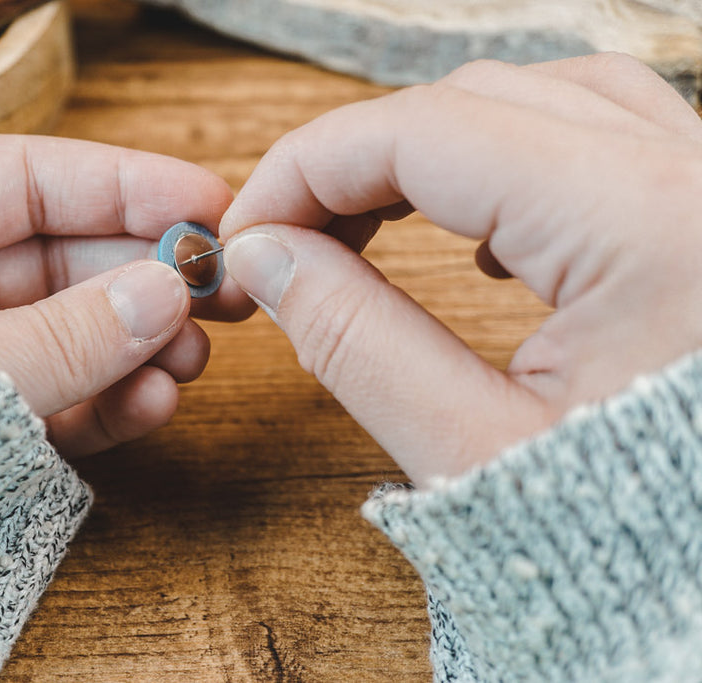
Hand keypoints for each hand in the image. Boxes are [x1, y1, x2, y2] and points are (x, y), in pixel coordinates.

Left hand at [0, 135, 253, 455]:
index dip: (120, 186)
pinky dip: (104, 403)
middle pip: (56, 257)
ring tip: (189, 359)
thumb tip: (166, 292)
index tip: (203, 203)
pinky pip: (48, 401)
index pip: (19, 180)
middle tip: (220, 293)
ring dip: (136, 346)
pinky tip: (151, 402)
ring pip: (62, 334)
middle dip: (142, 276)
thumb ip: (62, 334)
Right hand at [219, 53, 701, 485]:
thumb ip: (356, 341)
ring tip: (364, 225)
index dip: (307, 168)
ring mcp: (701, 187)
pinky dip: (505, 164)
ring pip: (535, 99)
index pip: (427, 132)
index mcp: (646, 226)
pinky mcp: (697, 217)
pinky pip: (594, 137)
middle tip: (287, 237)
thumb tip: (267, 259)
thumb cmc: (637, 541)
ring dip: (429, 150)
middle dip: (356, 159)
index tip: (245, 231)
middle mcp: (690, 178)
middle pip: (474, 99)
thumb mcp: (473, 451)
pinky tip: (476, 239)